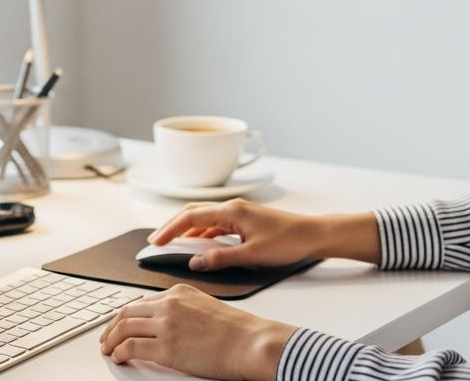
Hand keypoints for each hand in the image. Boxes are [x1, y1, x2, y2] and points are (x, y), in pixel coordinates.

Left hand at [99, 284, 295, 379]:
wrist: (251, 342)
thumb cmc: (238, 331)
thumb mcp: (206, 308)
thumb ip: (183, 311)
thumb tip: (168, 325)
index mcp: (178, 292)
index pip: (142, 302)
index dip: (126, 315)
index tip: (120, 324)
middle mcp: (168, 304)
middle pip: (127, 312)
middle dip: (112, 326)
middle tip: (107, 338)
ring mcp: (165, 324)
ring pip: (123, 328)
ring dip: (111, 339)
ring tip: (108, 349)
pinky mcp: (165, 346)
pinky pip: (130, 347)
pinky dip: (119, 352)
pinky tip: (119, 357)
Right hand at [150, 198, 380, 270]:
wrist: (313, 235)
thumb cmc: (288, 242)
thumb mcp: (251, 255)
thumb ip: (220, 258)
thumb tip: (195, 262)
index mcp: (231, 211)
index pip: (190, 217)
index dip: (170, 230)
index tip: (156, 242)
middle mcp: (232, 207)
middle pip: (193, 213)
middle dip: (172, 226)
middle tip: (156, 241)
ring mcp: (239, 212)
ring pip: (204, 218)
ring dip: (187, 229)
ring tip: (173, 243)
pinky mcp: (245, 220)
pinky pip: (216, 224)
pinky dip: (203, 232)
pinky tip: (200, 244)